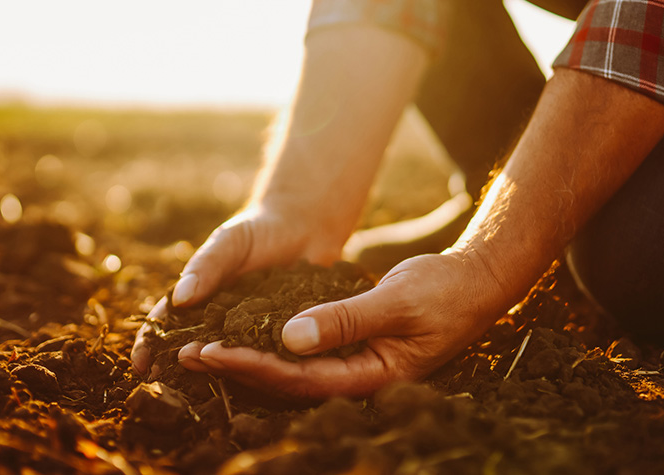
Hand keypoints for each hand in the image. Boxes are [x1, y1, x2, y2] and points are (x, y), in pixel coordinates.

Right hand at [130, 204, 344, 375]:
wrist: (305, 227)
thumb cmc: (259, 230)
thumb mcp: (229, 242)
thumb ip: (206, 266)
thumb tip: (180, 298)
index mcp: (199, 296)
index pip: (167, 324)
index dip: (150, 344)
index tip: (140, 365)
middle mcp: (220, 319)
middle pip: (192, 348)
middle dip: (176, 369)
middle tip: (165, 391)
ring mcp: (248, 330)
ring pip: (227, 359)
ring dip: (215, 375)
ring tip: (203, 394)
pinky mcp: (279, 336)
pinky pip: (265, 356)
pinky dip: (257, 371)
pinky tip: (254, 384)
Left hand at [176, 251, 512, 397]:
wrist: (477, 281)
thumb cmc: (445, 290)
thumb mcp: (396, 302)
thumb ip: (345, 320)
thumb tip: (290, 338)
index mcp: (373, 374)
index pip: (299, 378)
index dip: (251, 366)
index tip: (210, 351)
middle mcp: (360, 376)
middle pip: (288, 381)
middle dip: (237, 368)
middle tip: (186, 356)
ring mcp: (357, 363)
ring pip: (293, 369)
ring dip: (248, 358)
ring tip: (201, 350)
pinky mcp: (354, 346)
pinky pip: (306, 352)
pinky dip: (272, 344)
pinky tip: (245, 335)